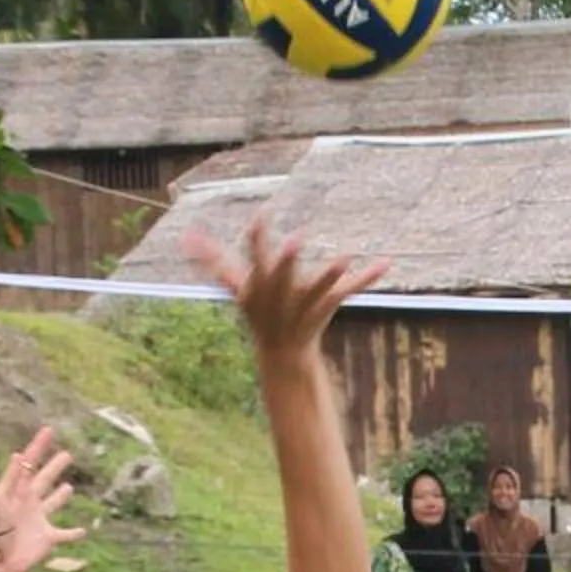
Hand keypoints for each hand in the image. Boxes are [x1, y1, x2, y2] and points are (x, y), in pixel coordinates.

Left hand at [0, 426, 86, 571]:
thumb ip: (9, 479)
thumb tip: (18, 455)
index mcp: (16, 492)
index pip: (28, 464)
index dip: (38, 446)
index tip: (48, 430)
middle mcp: (27, 503)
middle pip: (44, 480)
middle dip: (55, 467)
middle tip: (67, 455)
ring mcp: (37, 521)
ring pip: (53, 503)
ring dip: (61, 496)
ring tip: (69, 487)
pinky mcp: (46, 540)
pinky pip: (63, 535)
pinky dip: (73, 534)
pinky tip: (83, 531)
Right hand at [185, 217, 385, 361]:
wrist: (281, 353)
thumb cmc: (256, 310)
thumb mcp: (233, 285)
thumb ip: (210, 258)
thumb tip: (184, 235)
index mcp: (258, 287)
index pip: (254, 261)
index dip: (257, 241)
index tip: (262, 218)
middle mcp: (281, 296)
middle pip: (283, 278)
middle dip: (288, 261)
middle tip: (298, 238)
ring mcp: (306, 303)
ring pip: (318, 287)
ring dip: (330, 272)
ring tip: (346, 255)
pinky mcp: (328, 304)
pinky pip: (349, 290)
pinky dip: (367, 277)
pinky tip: (385, 262)